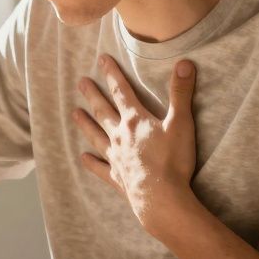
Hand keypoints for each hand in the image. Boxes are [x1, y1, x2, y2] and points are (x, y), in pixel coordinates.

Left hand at [72, 54, 198, 232]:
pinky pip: (99, 167)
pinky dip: (91, 162)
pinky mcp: (116, 177)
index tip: (101, 59)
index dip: (112, 74)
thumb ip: (181, 93)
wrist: (160, 198)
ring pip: (96, 135)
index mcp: (136, 120)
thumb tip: (184, 63)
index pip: (122, 91)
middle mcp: (120, 136)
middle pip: (103, 111)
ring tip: (74, 113)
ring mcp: (115, 157)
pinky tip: (83, 157)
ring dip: (85, 123)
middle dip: (92, 94)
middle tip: (80, 82)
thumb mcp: (181, 123)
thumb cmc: (172, 161)